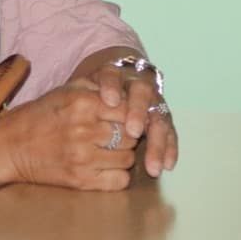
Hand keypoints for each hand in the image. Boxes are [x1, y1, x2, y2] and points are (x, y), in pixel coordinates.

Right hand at [0, 81, 141, 190]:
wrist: (9, 148)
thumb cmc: (38, 116)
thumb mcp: (65, 90)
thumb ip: (96, 86)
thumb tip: (126, 92)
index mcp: (83, 103)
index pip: (128, 109)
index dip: (130, 114)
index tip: (123, 118)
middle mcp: (85, 130)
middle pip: (131, 135)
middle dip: (128, 135)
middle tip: (116, 136)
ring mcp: (84, 157)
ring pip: (128, 158)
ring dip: (123, 156)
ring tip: (109, 151)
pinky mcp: (80, 180)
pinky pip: (120, 181)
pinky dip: (118, 176)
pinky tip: (106, 168)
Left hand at [83, 60, 178, 178]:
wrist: (110, 89)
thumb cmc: (84, 101)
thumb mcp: (78, 91)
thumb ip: (78, 93)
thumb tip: (70, 102)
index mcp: (113, 73)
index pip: (111, 75)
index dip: (112, 86)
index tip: (109, 101)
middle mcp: (137, 85)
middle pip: (142, 92)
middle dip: (138, 111)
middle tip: (133, 132)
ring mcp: (153, 101)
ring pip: (159, 116)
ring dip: (156, 140)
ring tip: (152, 164)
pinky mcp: (162, 118)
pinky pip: (169, 133)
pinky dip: (169, 149)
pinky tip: (167, 165)